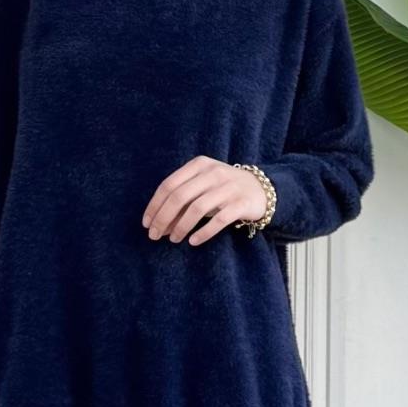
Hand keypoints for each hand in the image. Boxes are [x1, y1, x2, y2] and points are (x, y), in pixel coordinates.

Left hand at [143, 157, 269, 245]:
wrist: (261, 189)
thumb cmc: (223, 189)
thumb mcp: (202, 186)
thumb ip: (182, 200)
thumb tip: (158, 224)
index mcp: (199, 165)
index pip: (169, 184)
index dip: (155, 205)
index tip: (146, 223)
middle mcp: (213, 173)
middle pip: (180, 196)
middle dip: (163, 218)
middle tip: (154, 236)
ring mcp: (228, 187)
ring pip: (197, 208)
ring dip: (181, 226)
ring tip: (173, 239)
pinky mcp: (241, 203)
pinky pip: (219, 220)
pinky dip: (204, 232)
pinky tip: (193, 241)